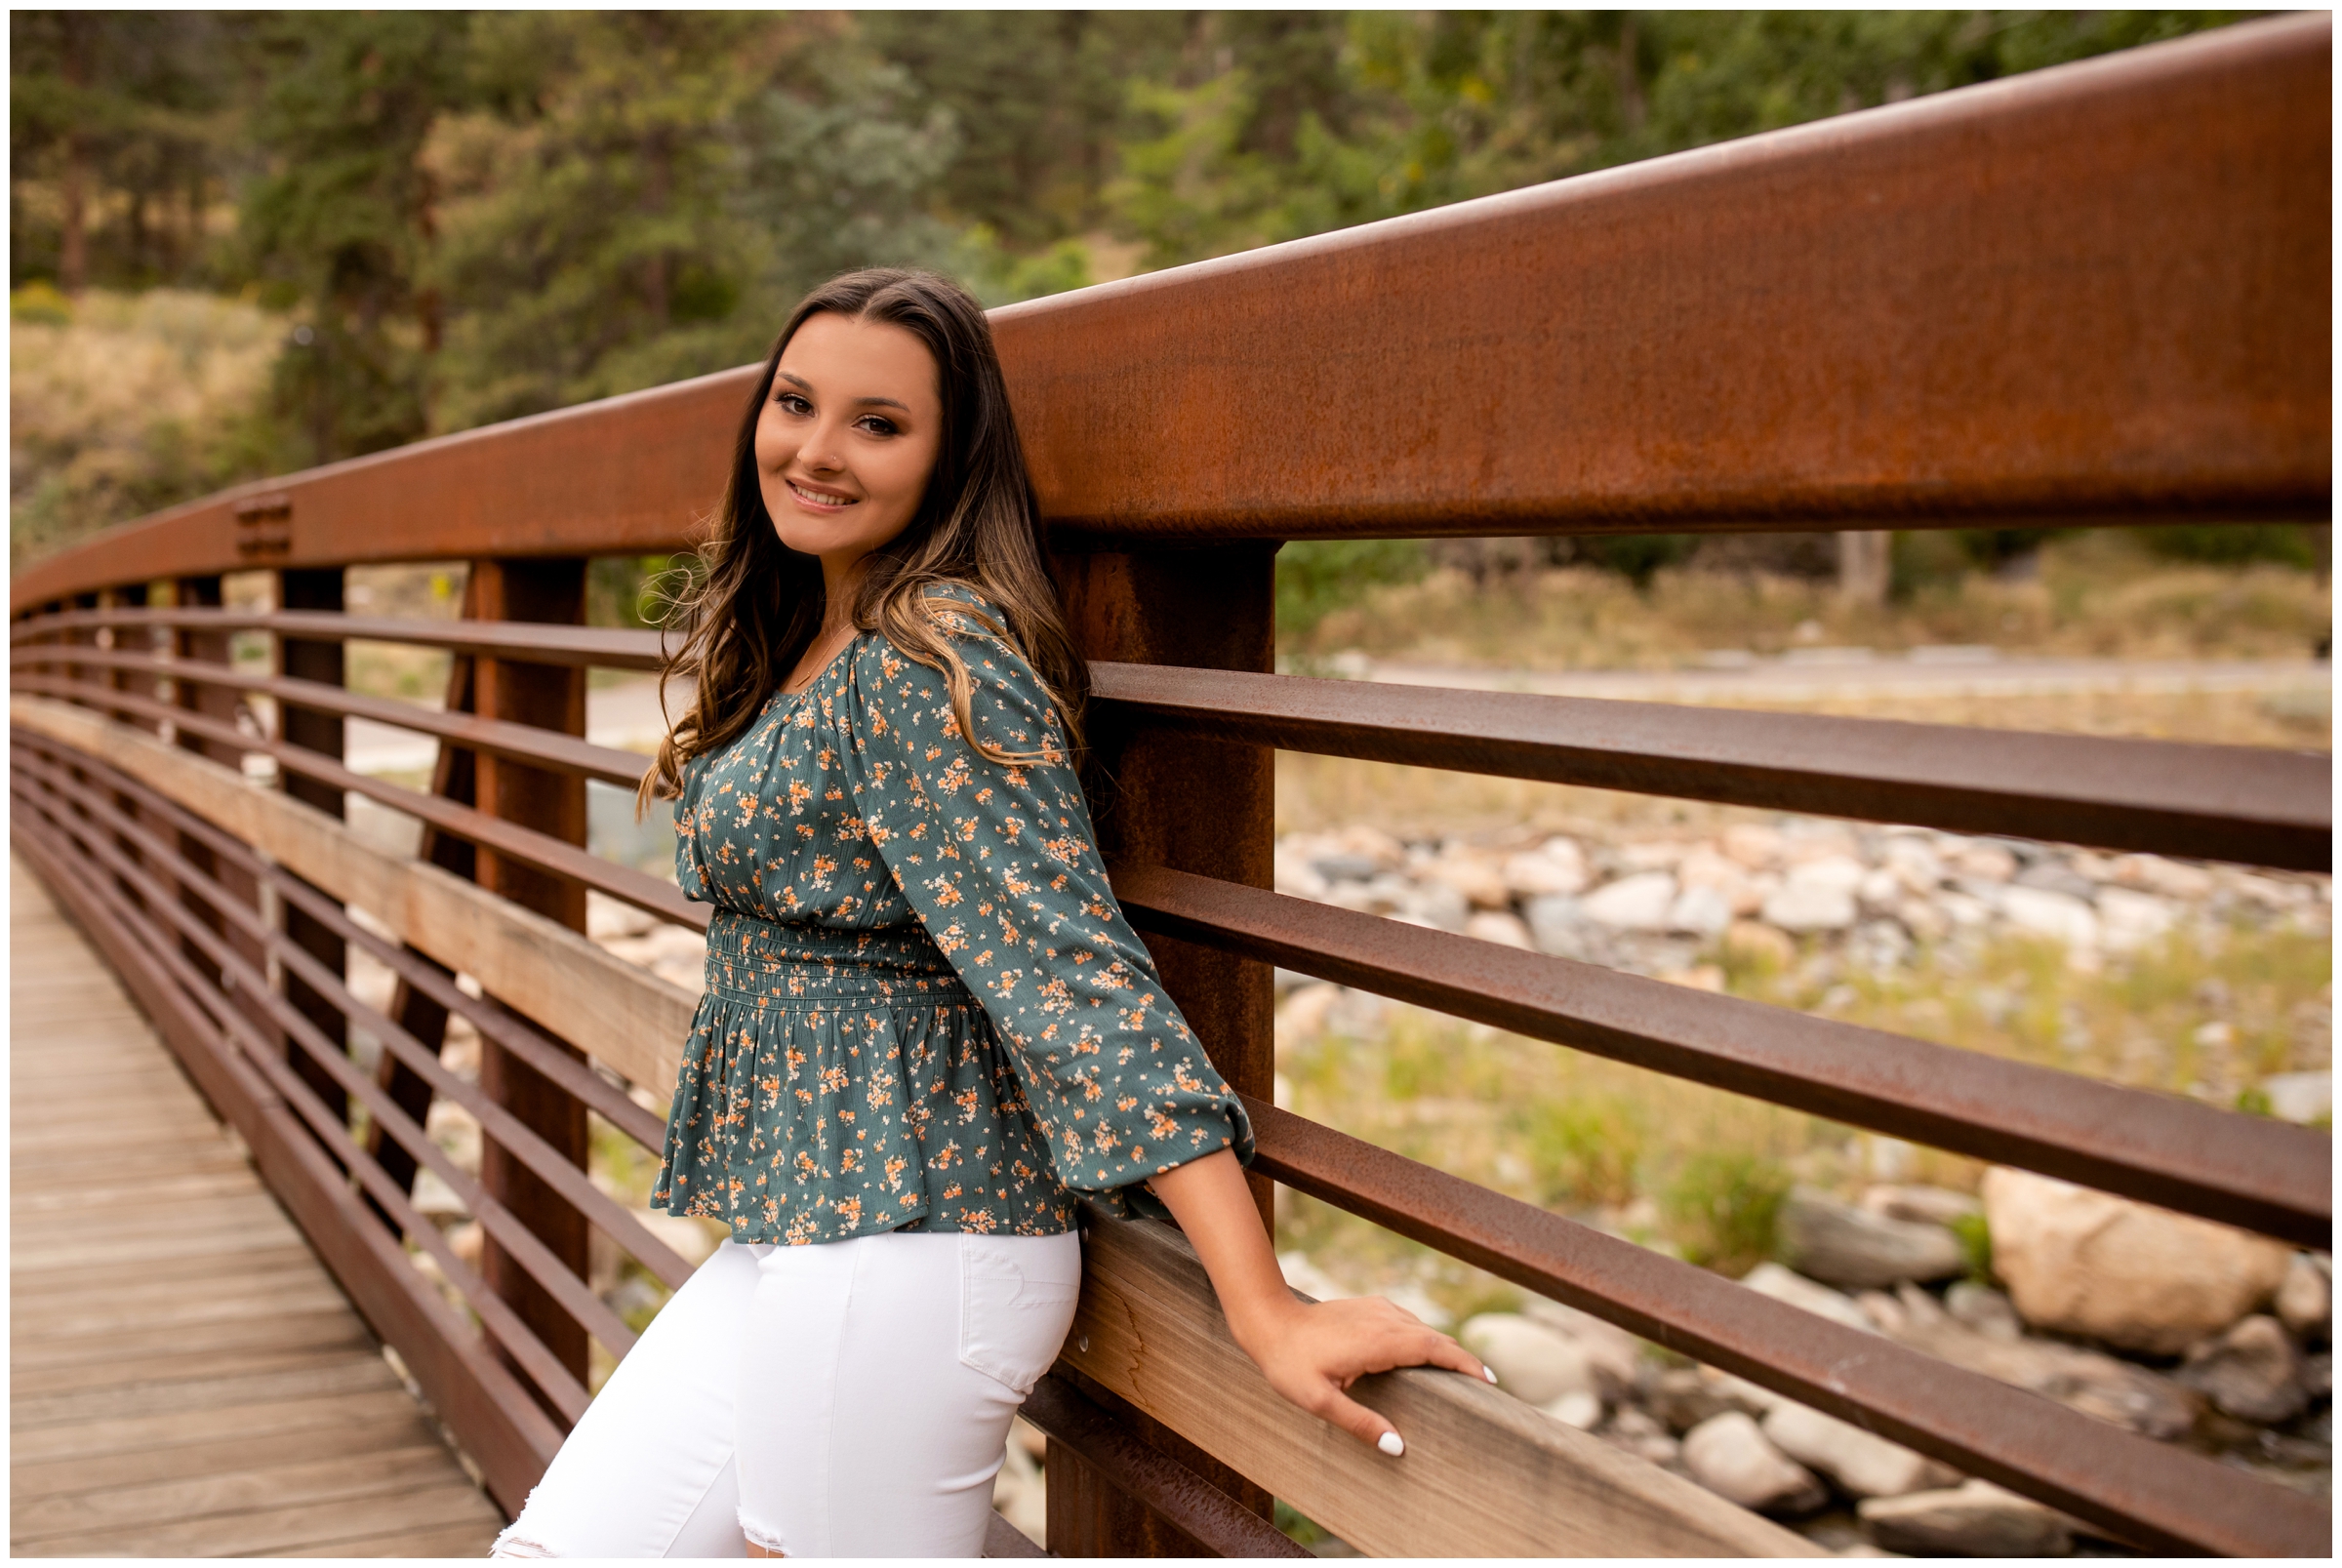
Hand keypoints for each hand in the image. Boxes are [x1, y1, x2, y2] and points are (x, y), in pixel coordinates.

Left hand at [1239, 1292, 1492, 1455]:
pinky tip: (1426, 1356)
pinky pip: (1408, 1323)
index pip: (1436, 1350)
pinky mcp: (1369, 1307)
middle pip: (1436, 1338)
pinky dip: (1426, 1339)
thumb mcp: (1319, 1401)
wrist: (1269, 1320)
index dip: (1465, 1364)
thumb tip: (1398, 1447)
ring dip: (1445, 1349)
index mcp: (1379, 1342)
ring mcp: (1378, 1310)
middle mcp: (1385, 1320)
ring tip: (1462, 1376)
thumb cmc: (1290, 1364)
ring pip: (1423, 1329)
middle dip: (1463, 1360)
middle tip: (1486, 1386)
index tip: (1489, 1382)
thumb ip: (1360, 1423)